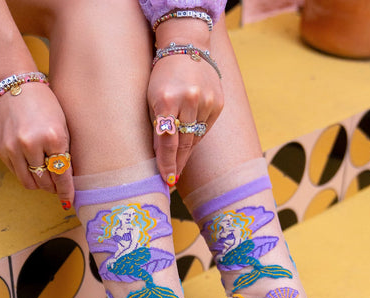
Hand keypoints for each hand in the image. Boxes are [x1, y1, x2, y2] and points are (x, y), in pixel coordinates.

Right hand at [0, 82, 73, 208]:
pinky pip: (17, 173)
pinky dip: (26, 174)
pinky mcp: (2, 149)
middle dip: (54, 187)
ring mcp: (14, 148)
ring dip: (40, 184)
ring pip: (29, 182)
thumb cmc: (45, 104)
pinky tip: (32, 165)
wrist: (14, 84)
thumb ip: (65, 153)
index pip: (62, 175)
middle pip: (45, 182)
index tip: (69, 200)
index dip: (66, 191)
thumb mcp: (63, 127)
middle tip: (59, 186)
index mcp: (53, 138)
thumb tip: (68, 180)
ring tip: (46, 178)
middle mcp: (32, 145)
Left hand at [147, 25, 222, 184]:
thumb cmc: (162, 75)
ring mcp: (206, 101)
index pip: (167, 141)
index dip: (167, 163)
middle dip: (177, 162)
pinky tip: (189, 141)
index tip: (167, 180)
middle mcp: (189, 100)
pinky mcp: (218, 103)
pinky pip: (205, 128)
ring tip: (178, 164)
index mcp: (166, 99)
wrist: (186, 45)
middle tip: (172, 179)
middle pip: (184, 143)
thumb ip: (157, 126)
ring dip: (186, 152)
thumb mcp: (151, 98)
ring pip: (196, 138)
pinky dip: (196, 136)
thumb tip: (161, 158)